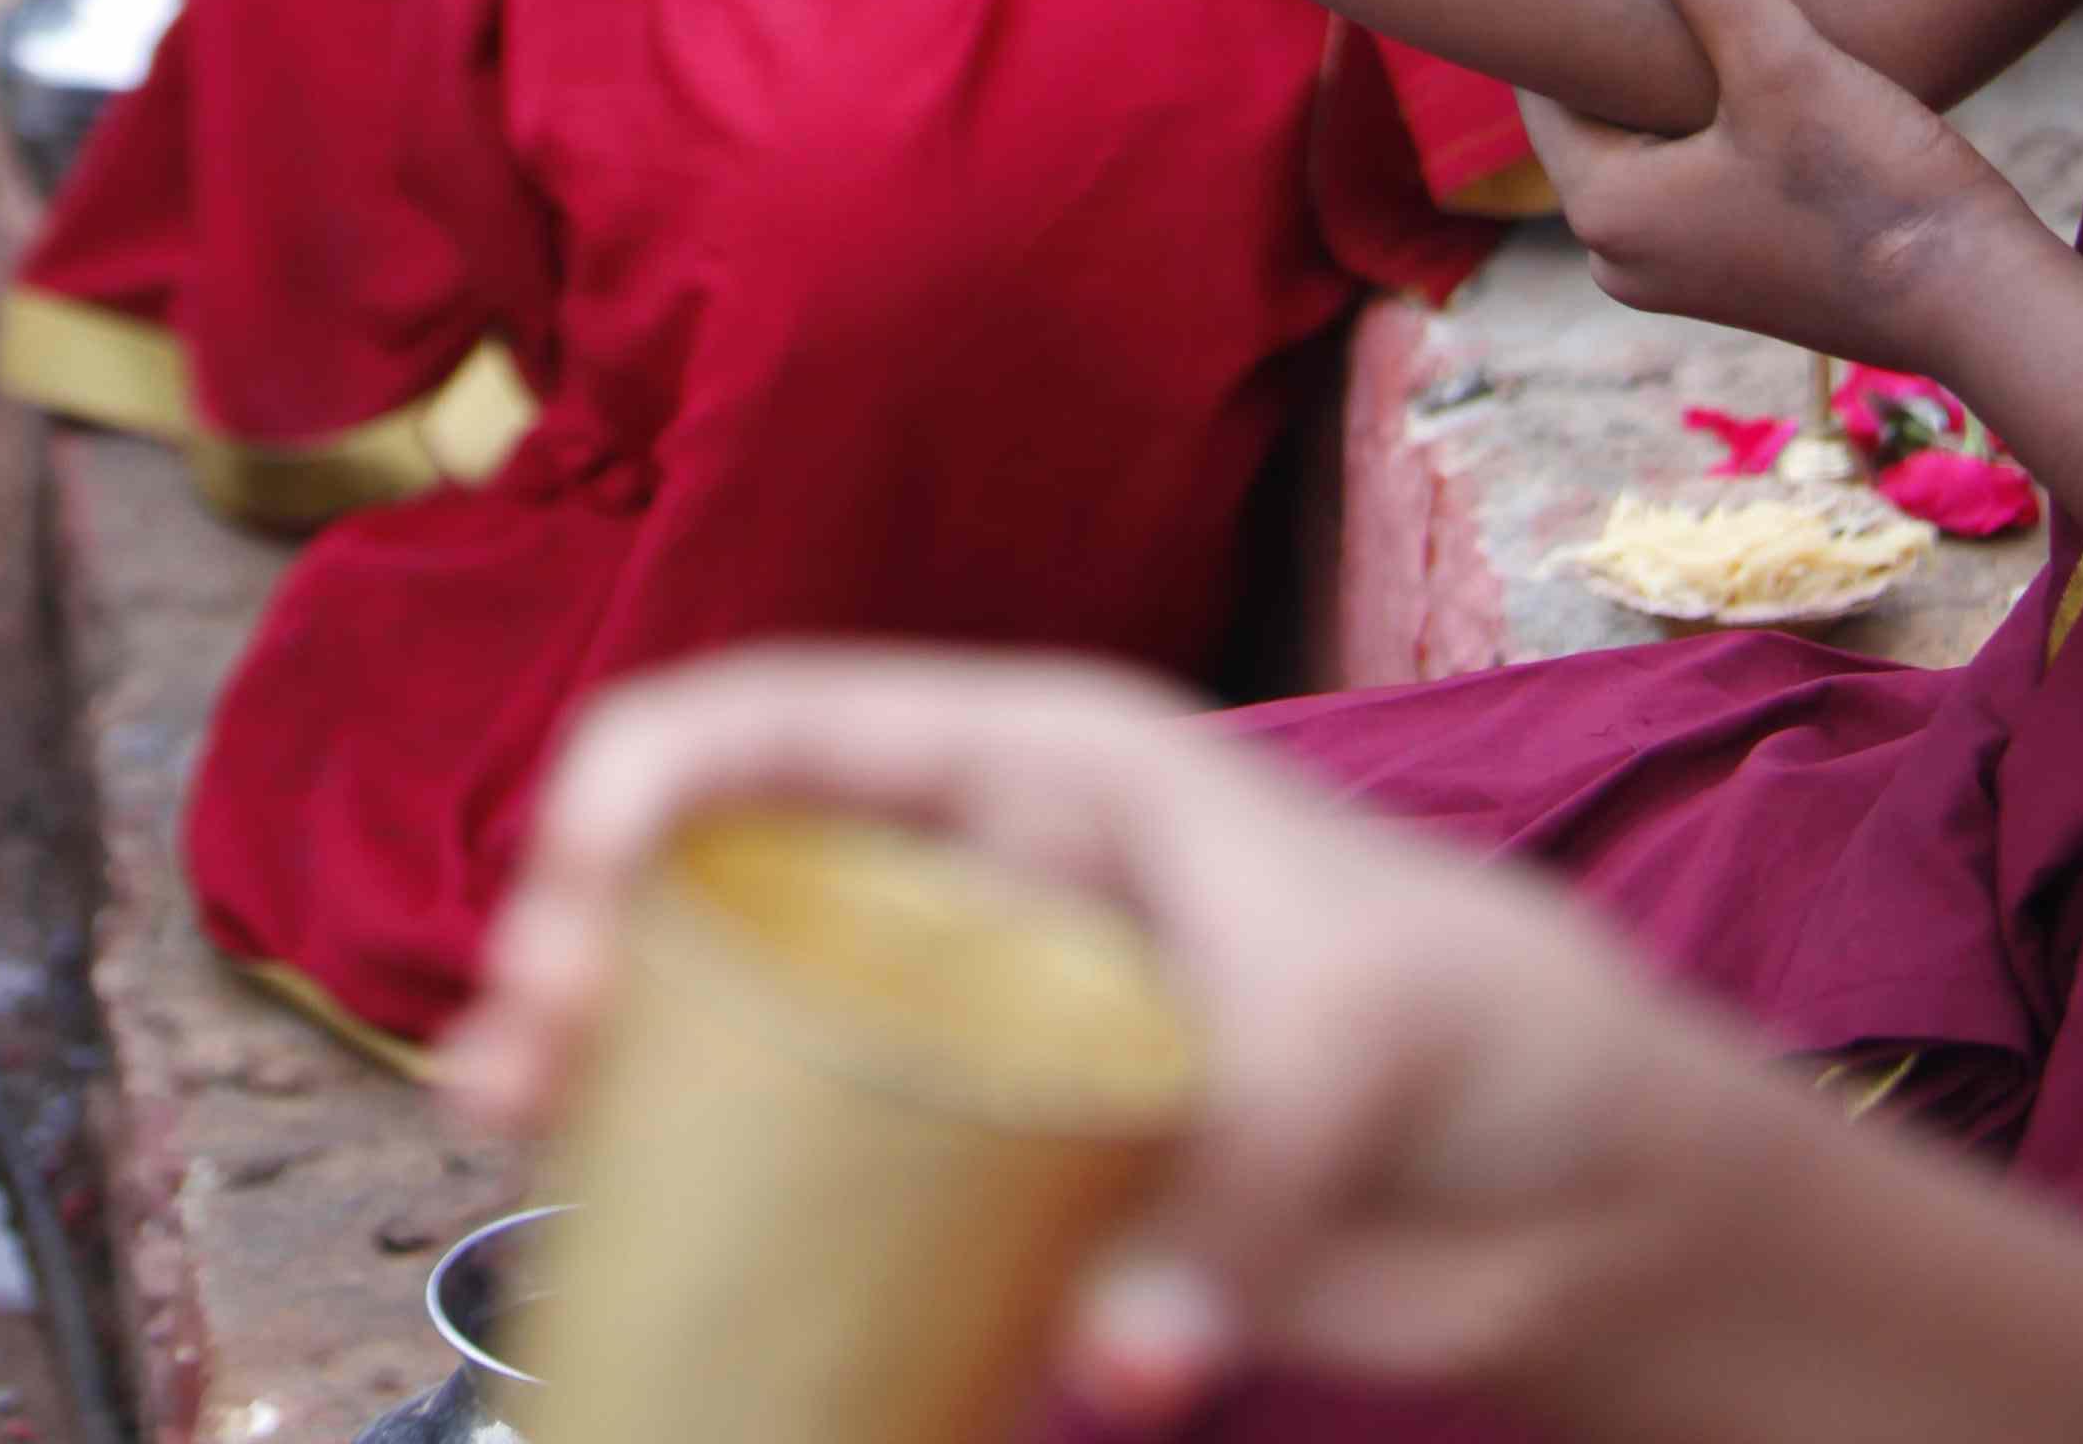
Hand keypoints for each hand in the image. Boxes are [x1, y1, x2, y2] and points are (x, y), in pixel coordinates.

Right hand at [441, 646, 1770, 1426]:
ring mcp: (977, 1030)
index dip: (662, 772)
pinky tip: (653, 1251)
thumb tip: (1118, 1362)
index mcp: (1036, 769)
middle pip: (735, 871)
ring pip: (753, 1021)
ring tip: (516, 1136)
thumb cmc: (1474, 1023)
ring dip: (620, 1069)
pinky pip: (835, 1178)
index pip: (801, 720)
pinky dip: (733, 1204)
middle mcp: (977, 882)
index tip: (578, 886)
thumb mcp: (1358, 1051)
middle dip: (596, 936)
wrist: (1567, 1183)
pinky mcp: (999, 1172)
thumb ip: (1236, 1195)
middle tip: (515, 1055)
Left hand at [1518, 0, 2032, 377]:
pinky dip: (1697, 121)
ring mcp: (1671, 275)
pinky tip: (1740, 65)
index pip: (1543, 81)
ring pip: (1638, 140)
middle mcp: (1617, 256)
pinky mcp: (1726, 274)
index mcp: (1604, 211)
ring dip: (1661, 78)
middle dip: (1615, 41)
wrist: (1983, 300)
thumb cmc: (1879, 183)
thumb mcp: (1780, 57)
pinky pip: (1680, 175)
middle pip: (1589, 111)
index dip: (1564, 3)